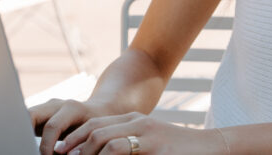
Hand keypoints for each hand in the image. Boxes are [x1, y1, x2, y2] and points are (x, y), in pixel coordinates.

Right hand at [31, 98, 117, 154]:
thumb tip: (62, 154)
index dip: (46, 146)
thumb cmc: (100, 126)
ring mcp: (47, 107)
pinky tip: (29, 147)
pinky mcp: (42, 114)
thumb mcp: (93, 135)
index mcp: (72, 108)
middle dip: (26, 135)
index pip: (52, 126)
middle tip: (30, 151)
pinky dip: (26, 134)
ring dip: (24, 134)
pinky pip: (28, 122)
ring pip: (25, 117)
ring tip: (29, 149)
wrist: (101, 110)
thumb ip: (78, 145)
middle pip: (31, 115)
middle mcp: (56, 104)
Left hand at [56, 113, 227, 154]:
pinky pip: (119, 150)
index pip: (94, 123)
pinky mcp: (154, 145)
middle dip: (73, 146)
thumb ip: (127, 149)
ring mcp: (146, 132)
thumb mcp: (149, 147)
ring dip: (85, 154)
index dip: (73, 138)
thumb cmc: (179, 152)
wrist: (212, 148)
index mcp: (133, 120)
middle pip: (94, 129)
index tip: (59, 153)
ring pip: (103, 139)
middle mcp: (137, 122)